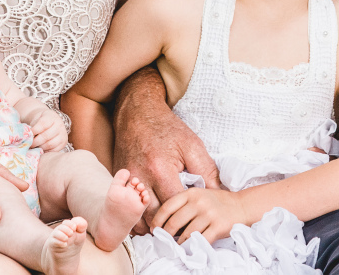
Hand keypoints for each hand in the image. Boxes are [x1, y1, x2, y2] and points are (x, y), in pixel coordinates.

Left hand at [21, 100, 67, 151]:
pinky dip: (46, 151)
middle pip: (46, 136)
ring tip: (34, 147)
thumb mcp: (37, 119)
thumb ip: (32, 126)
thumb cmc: (40, 121)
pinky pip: (54, 150)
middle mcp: (59, 125)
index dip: (34, 131)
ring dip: (40, 147)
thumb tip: (26, 137)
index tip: (27, 135)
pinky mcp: (64, 143)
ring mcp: (63, 134)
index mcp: (52, 117)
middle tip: (28, 144)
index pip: (43, 124)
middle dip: (35, 142)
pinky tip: (41, 149)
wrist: (50, 121)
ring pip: (50, 144)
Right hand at [114, 66, 220, 232]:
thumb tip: (218, 193)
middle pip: (156, 216)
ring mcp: (127, 182)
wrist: (137, 112)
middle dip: (172, 224)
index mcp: (161, 168)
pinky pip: (128, 211)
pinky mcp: (120, 184)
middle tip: (186, 225)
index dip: (189, 214)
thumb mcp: (192, 144)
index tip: (199, 216)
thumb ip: (206, 170)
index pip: (176, 204)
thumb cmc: (166, 128)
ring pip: (139, 218)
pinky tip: (154, 216)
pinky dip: (140, 218)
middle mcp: (140, 178)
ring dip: (155, 224)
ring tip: (171, 223)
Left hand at [150, 185, 248, 242]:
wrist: (242, 206)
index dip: (158, 219)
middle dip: (165, 233)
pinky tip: (189, 247)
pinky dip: (191, 246)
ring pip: (185, 233)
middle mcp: (199, 202)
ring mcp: (209, 214)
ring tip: (175, 245)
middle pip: (174, 221)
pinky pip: (199, 240)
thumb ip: (185, 203)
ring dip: (178, 242)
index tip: (154, 228)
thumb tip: (165, 219)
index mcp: (192, 193)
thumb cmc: (218, 202)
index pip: (168, 206)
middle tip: (162, 239)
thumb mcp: (200, 195)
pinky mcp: (217, 227)